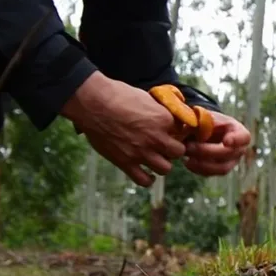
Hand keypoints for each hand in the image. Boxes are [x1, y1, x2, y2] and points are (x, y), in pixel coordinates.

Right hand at [61, 72, 186, 186]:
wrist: (92, 103)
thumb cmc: (117, 94)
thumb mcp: (146, 97)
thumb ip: (159, 110)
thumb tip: (168, 117)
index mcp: (164, 119)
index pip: (182, 131)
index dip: (177, 131)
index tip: (171, 131)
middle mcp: (156, 138)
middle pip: (178, 152)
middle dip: (173, 149)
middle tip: (165, 146)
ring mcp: (141, 152)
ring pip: (165, 169)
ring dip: (162, 164)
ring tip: (155, 159)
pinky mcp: (126, 163)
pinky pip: (144, 180)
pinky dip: (147, 179)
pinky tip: (146, 173)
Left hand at [183, 111, 251, 175]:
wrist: (202, 131)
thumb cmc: (206, 121)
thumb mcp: (205, 116)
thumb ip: (201, 122)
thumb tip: (192, 127)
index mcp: (238, 131)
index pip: (244, 137)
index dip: (236, 140)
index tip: (226, 141)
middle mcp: (239, 148)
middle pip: (228, 153)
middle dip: (207, 151)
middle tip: (189, 146)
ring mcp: (231, 162)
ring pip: (221, 168)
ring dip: (202, 163)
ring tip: (186, 156)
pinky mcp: (220, 170)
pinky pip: (211, 173)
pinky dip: (198, 169)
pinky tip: (187, 162)